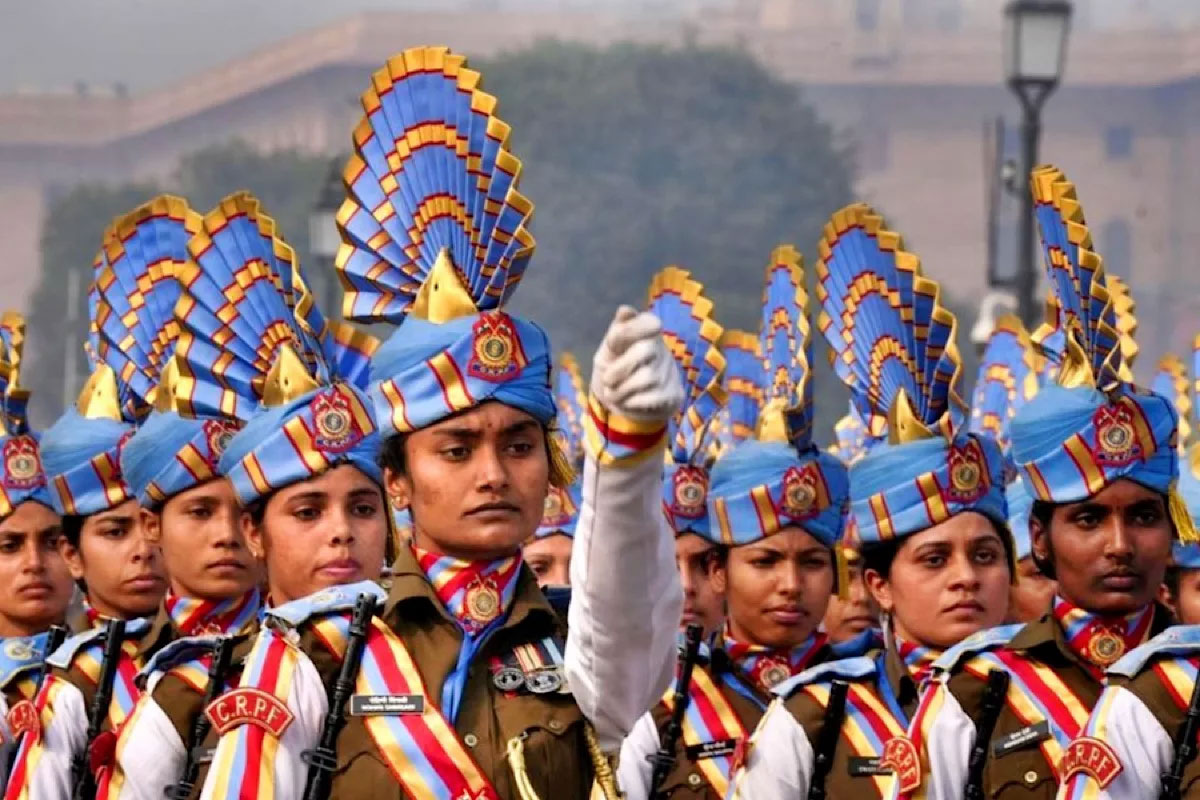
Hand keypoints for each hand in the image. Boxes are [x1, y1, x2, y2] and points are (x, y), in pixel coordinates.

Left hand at [591, 305, 682, 422]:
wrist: (625, 400)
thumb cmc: (616, 367)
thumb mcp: (609, 349)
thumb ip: (617, 330)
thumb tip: (625, 310)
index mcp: (649, 332)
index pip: (648, 322)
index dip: (626, 332)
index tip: (611, 344)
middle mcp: (662, 348)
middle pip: (645, 351)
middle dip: (620, 368)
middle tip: (607, 380)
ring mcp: (669, 372)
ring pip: (647, 377)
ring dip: (622, 390)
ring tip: (612, 393)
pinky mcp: (674, 395)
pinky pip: (652, 398)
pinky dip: (632, 402)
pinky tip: (627, 401)